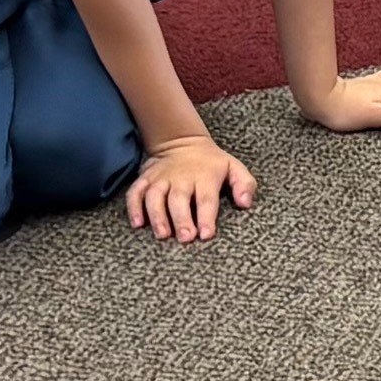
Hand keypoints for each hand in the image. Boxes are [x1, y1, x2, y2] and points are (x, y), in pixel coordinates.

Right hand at [126, 134, 255, 242]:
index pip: (206, 198)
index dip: (206, 217)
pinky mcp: (145, 179)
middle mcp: (181, 178)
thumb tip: (245, 203)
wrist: (182, 142)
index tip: (206, 234)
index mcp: (205, 177)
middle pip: (179, 199)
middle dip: (181, 219)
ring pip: (155, 196)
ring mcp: (161, 178)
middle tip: (185, 238)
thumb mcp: (233, 167)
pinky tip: (138, 223)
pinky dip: (134, 207)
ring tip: (162, 234)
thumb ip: (244, 185)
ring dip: (157, 215)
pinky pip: (136, 192)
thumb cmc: (211, 163)